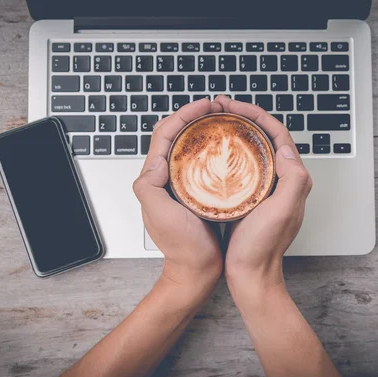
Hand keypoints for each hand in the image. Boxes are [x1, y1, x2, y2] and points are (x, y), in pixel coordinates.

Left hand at [133, 99, 223, 298]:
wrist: (197, 270)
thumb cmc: (181, 247)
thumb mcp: (160, 214)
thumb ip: (149, 186)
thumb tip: (157, 158)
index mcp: (155, 178)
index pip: (164, 134)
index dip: (183, 114)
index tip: (204, 106)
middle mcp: (167, 178)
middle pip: (176, 135)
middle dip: (193, 116)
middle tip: (215, 108)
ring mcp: (183, 184)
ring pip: (190, 147)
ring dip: (203, 129)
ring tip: (222, 120)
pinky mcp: (199, 192)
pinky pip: (204, 163)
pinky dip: (213, 149)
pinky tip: (228, 148)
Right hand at [212, 96, 312, 289]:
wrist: (250, 274)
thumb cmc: (263, 247)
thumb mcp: (282, 211)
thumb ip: (293, 179)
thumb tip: (284, 148)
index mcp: (293, 179)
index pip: (277, 133)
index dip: (255, 114)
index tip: (233, 106)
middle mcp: (282, 180)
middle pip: (265, 137)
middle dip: (244, 117)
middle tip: (220, 108)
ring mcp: (266, 188)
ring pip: (252, 150)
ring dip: (236, 132)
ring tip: (216, 122)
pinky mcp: (251, 196)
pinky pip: (242, 166)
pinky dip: (229, 152)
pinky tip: (214, 151)